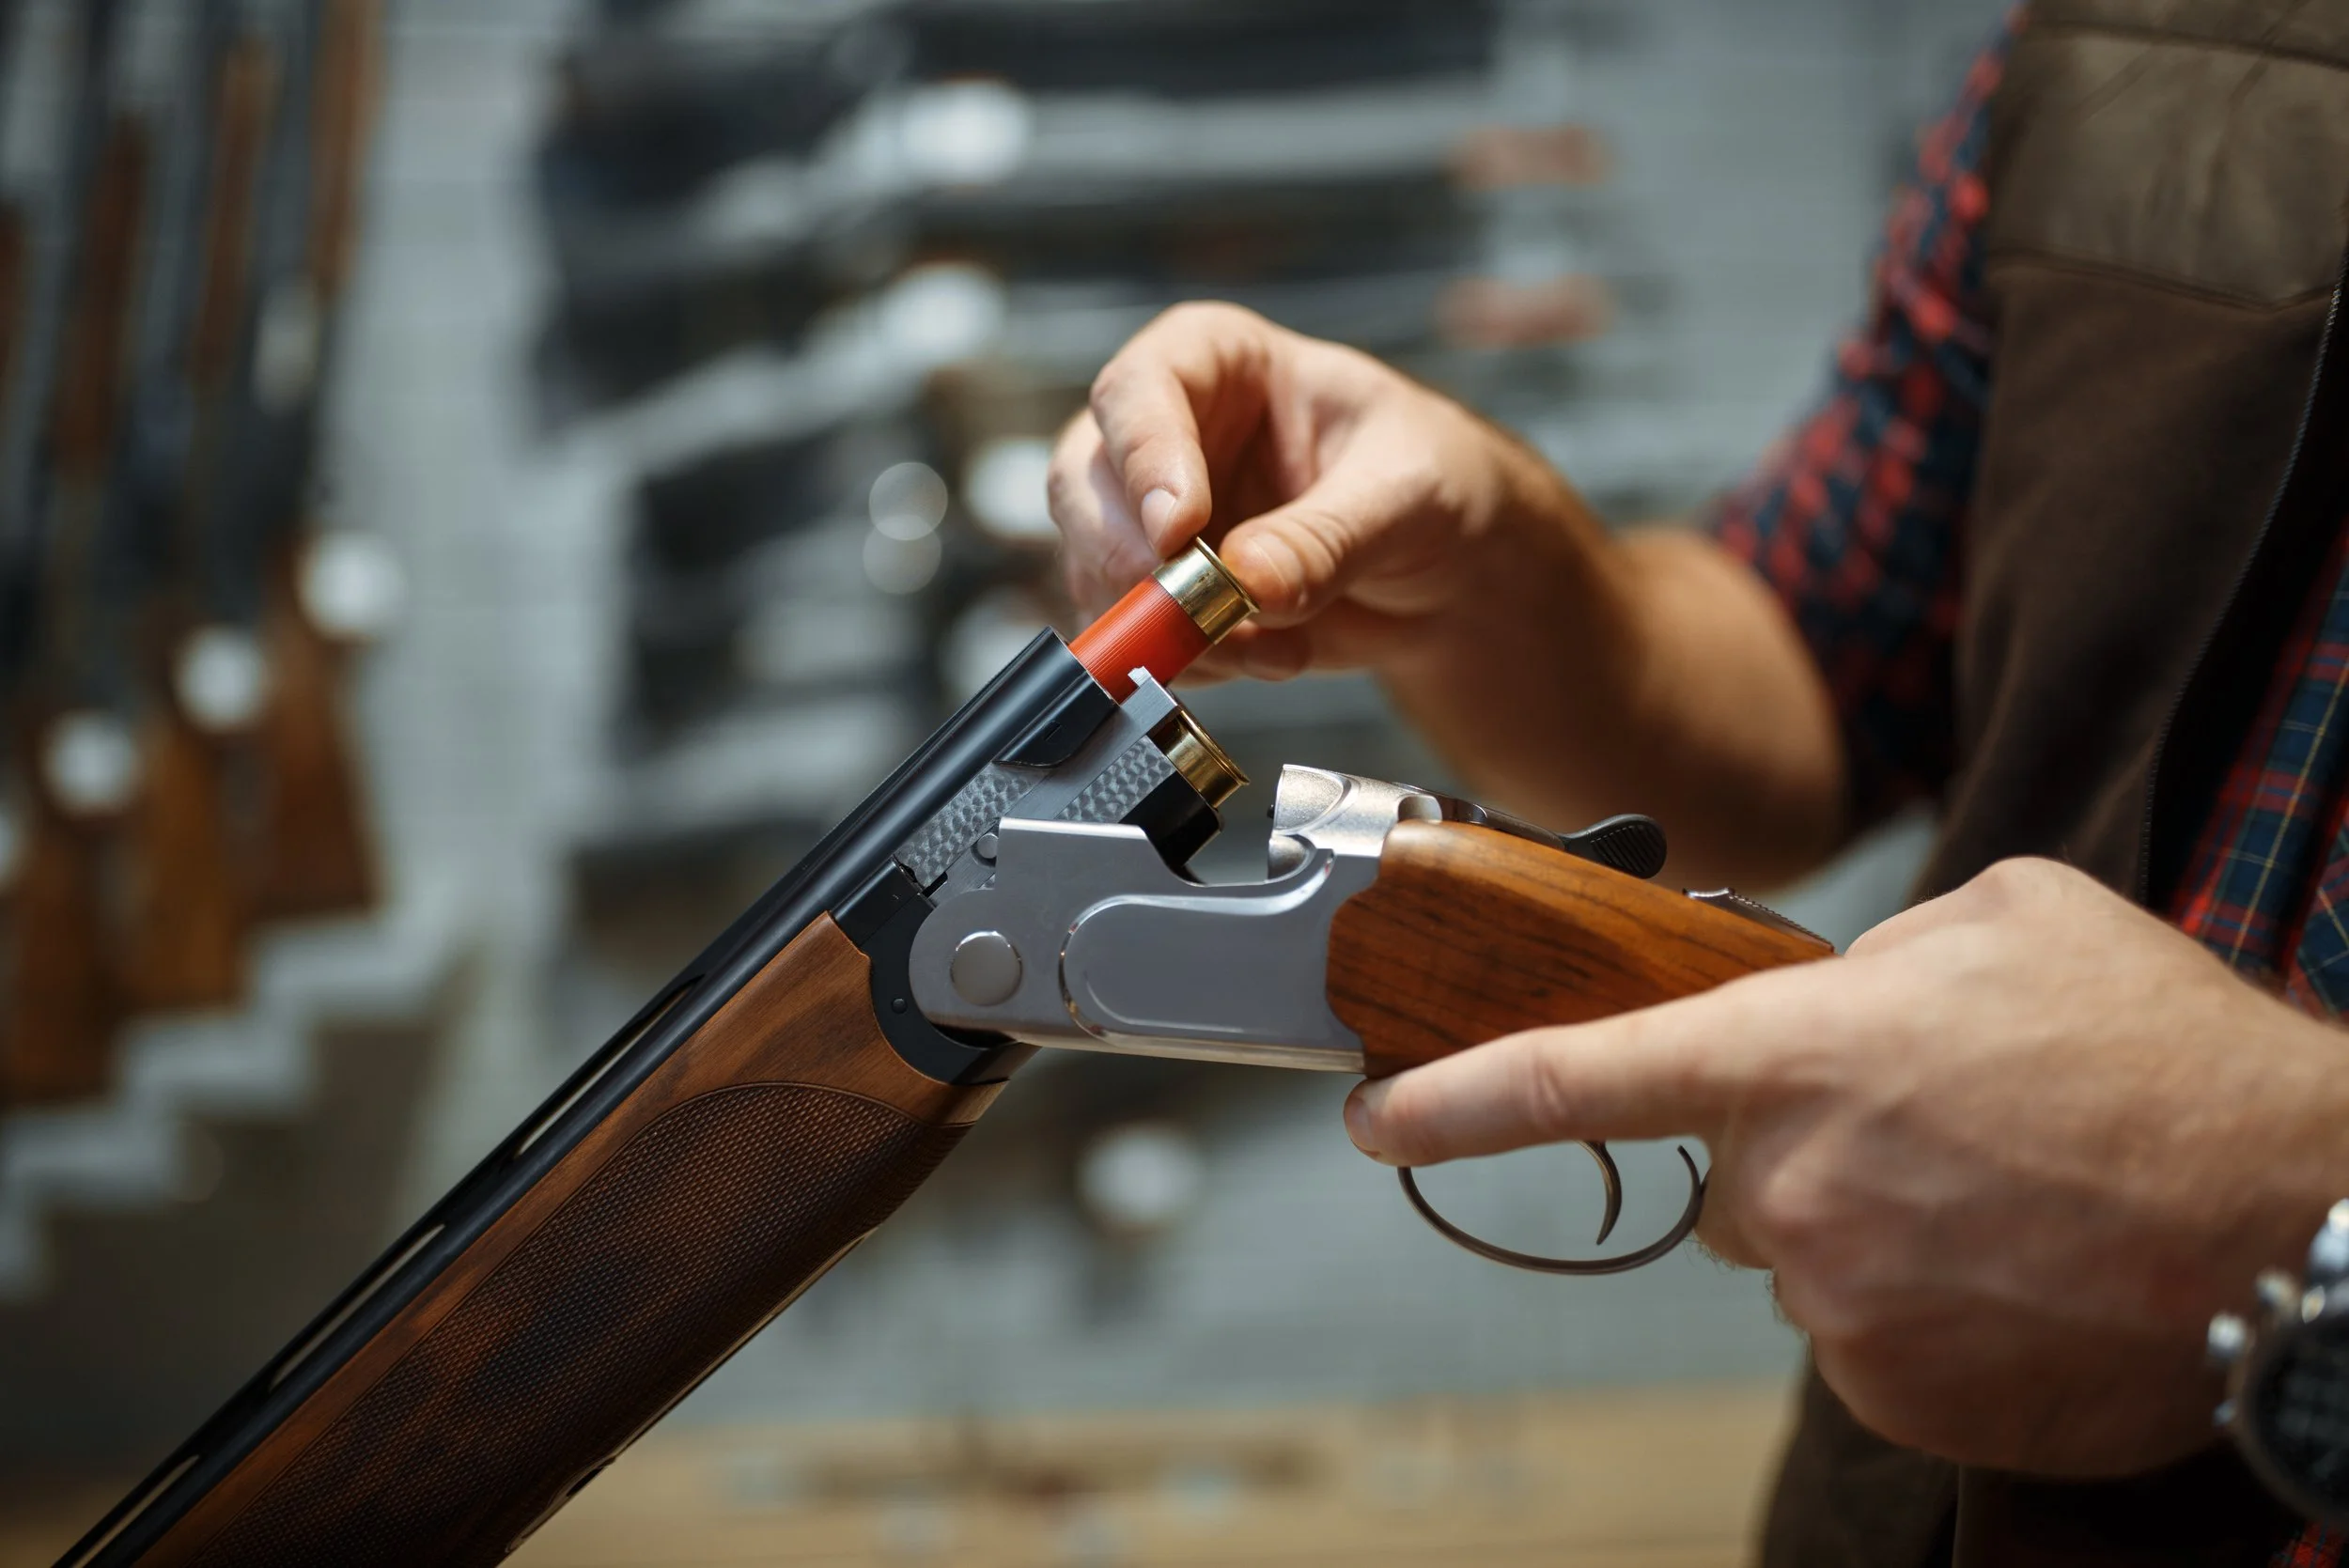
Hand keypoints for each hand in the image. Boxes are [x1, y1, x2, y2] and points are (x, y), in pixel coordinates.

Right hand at [1048, 302, 1569, 681]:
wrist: (1452, 568)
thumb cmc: (1433, 482)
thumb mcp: (1403, 493)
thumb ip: (1325, 537)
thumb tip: (1249, 581)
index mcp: (1217, 362)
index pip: (1142, 388)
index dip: (1145, 458)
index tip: (1177, 529)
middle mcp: (1167, 435)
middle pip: (1083, 482)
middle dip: (1127, 558)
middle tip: (1189, 611)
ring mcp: (1152, 520)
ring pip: (1095, 570)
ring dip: (1168, 627)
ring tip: (1271, 646)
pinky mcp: (1163, 598)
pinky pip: (1135, 638)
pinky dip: (1192, 664)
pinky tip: (1269, 657)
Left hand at [1344, 857, 2348, 1475]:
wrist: (2304, 1215)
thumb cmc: (2160, 1052)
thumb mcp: (2006, 922)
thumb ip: (1872, 956)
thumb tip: (1824, 1002)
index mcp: (1797, 1053)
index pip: (1580, 1078)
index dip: (1454, 1102)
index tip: (1368, 1121)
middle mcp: (1793, 1189)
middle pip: (1729, 1179)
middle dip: (1803, 1151)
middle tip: (1938, 1128)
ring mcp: (1844, 1306)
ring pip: (1806, 1259)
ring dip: (1878, 1228)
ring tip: (2010, 1192)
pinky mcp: (1903, 1394)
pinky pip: (1871, 1336)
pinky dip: (1929, 1308)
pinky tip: (2023, 1269)